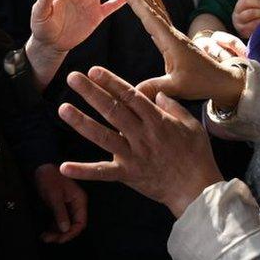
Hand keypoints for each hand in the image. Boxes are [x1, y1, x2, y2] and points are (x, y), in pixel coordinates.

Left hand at [33, 163, 87, 243]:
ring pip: (65, 224)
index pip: (80, 222)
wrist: (39, 166)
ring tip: (44, 236)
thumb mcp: (54, 195)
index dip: (71, 233)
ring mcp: (67, 205)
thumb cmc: (49, 177)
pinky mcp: (59, 206)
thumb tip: (65, 229)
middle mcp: (75, 204)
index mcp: (79, 200)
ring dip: (56, 232)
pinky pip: (59, 220)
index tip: (60, 239)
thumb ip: (60, 212)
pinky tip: (45, 231)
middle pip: (73, 225)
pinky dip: (53, 227)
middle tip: (49, 239)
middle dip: (62, 234)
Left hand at [58, 67, 223, 217]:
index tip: (94, 70)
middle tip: (73, 78)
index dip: (111, 82)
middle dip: (91, 93)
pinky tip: (64, 167)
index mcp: (157, 121)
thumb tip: (157, 93)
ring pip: (103, 136)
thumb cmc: (196, 155)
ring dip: (81, 122)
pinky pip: (102, 173)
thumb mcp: (191, 125)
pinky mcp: (127, 174)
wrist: (196, 189)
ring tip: (63, 108)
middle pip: (112, 110)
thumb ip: (173, 107)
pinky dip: (83, 171)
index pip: (130, 96)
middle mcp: (142, 136)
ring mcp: (133, 156)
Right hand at [123, 0, 244, 108]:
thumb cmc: (202, 83)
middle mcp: (173, 35)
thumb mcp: (177, 87)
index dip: (138, 4)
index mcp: (171, 42)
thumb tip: (133, 91)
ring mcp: (176, 36)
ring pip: (159, 11)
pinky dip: (157, 7)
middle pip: (154, 8)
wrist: (222, 81)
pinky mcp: (177, 41)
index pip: (151, 19)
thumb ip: (155, 87)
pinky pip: (164, 18)